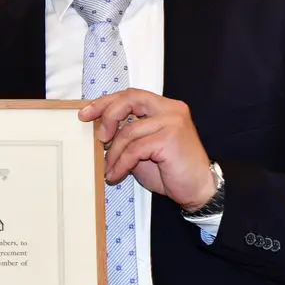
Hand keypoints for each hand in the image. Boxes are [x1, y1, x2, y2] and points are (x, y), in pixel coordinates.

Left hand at [80, 89, 214, 210]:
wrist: (199, 189)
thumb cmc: (172, 170)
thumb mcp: (144, 148)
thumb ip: (128, 135)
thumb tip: (100, 131)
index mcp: (164, 107)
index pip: (131, 95)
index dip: (106, 102)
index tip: (86, 114)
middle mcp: (170, 109)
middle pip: (129, 99)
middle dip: (107, 115)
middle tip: (98, 138)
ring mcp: (172, 122)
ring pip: (128, 131)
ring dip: (113, 153)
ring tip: (108, 168)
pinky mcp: (169, 139)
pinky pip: (134, 149)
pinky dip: (121, 163)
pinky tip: (115, 174)